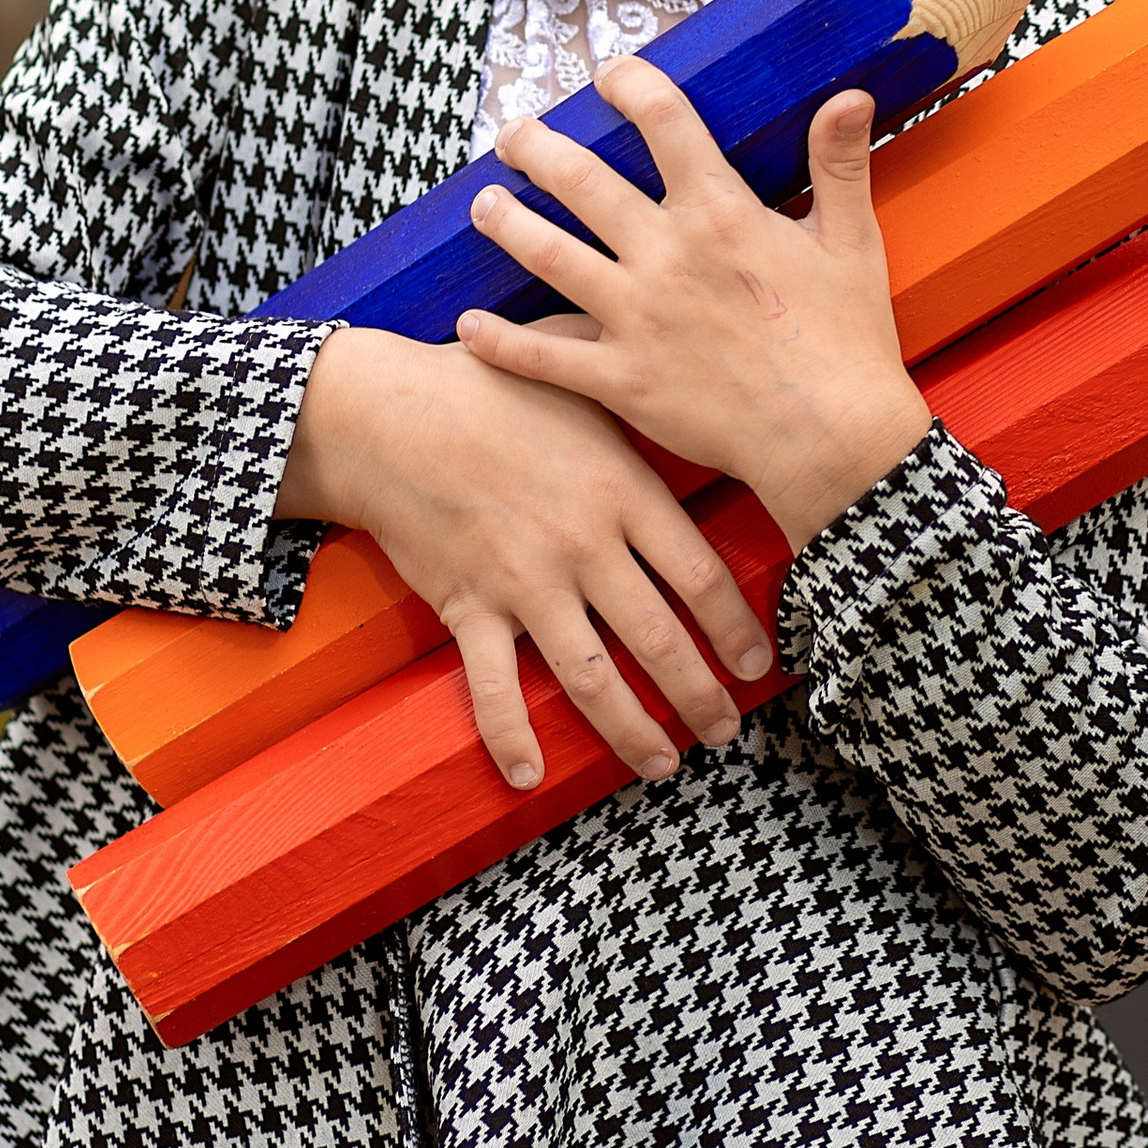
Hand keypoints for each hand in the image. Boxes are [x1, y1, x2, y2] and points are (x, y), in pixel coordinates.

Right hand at [274, 324, 771, 793]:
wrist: (388, 413)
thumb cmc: (487, 385)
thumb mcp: (574, 374)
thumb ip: (631, 380)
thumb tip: (689, 370)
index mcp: (619, 490)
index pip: (700, 575)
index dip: (736, 629)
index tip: (759, 666)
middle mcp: (582, 545)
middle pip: (660, 639)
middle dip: (701, 696)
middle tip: (726, 733)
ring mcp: (525, 583)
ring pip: (593, 678)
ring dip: (633, 731)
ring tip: (663, 764)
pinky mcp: (469, 607)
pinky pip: (493, 688)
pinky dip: (511, 737)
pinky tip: (531, 777)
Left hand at [455, 66, 932, 550]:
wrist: (832, 439)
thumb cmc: (845, 342)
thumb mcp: (852, 242)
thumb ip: (839, 164)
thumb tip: (850, 95)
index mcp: (720, 213)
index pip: (663, 120)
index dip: (629, 84)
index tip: (610, 75)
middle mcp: (666, 255)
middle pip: (581, 181)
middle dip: (536, 147)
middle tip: (512, 135)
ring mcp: (636, 318)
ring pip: (548, 255)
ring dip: (506, 223)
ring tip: (483, 205)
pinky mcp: (621, 379)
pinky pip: (544, 355)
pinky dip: (499, 341)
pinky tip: (467, 326)